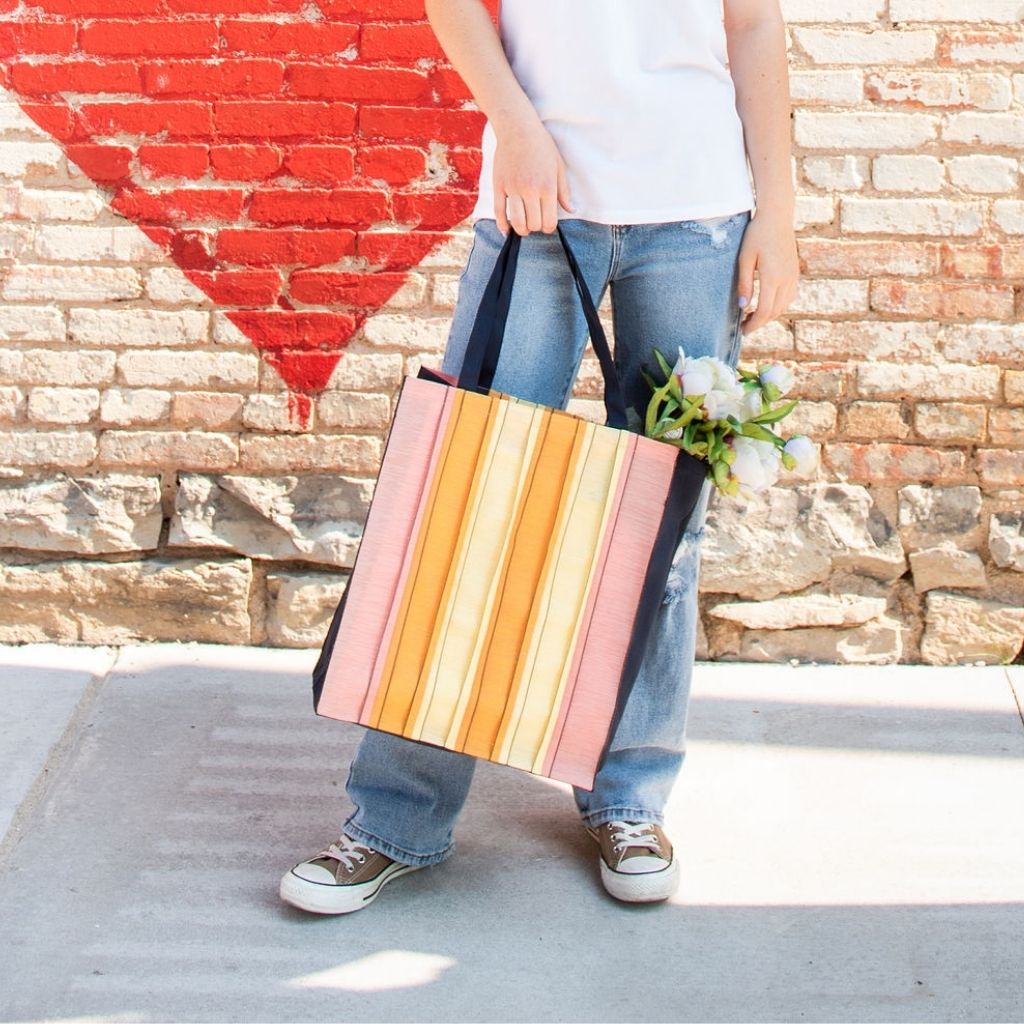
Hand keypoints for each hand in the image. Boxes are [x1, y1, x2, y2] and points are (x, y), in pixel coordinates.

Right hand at [492, 118, 574, 235]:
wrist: (518, 128)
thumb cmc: (541, 145)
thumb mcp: (558, 166)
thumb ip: (564, 191)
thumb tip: (571, 210)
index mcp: (547, 187)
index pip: (549, 222)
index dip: (549, 228)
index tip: (547, 224)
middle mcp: (530, 190)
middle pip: (534, 224)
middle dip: (536, 227)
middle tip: (536, 221)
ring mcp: (513, 189)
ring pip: (517, 222)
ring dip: (522, 229)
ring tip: (524, 226)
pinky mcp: (499, 186)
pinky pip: (499, 212)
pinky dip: (502, 226)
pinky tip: (507, 230)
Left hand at [735, 208, 799, 333]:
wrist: (777, 216)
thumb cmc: (757, 235)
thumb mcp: (744, 258)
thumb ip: (744, 283)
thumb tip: (742, 307)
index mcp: (773, 277)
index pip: (764, 310)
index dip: (754, 324)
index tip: (743, 331)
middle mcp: (787, 279)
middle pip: (774, 312)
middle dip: (759, 323)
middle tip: (744, 327)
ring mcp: (793, 276)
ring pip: (783, 306)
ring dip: (768, 316)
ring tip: (752, 317)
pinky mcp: (795, 273)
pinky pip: (789, 297)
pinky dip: (777, 306)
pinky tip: (766, 305)